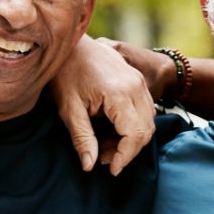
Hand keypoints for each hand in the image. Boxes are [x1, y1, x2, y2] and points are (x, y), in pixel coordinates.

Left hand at [50, 36, 155, 175]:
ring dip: (131, 140)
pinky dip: (133, 126)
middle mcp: (136, 87)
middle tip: (104, 159)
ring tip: (105, 146)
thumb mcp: (69, 108)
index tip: (111, 170)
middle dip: (128, 151)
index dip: (124, 157)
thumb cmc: (66, 73)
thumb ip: (82, 138)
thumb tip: (89, 166)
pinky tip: (111, 131)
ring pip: (148, 122)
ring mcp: (139, 82)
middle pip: (146, 131)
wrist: (71, 44)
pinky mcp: (137, 81)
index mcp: (120, 94)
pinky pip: (145, 111)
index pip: (134, 135)